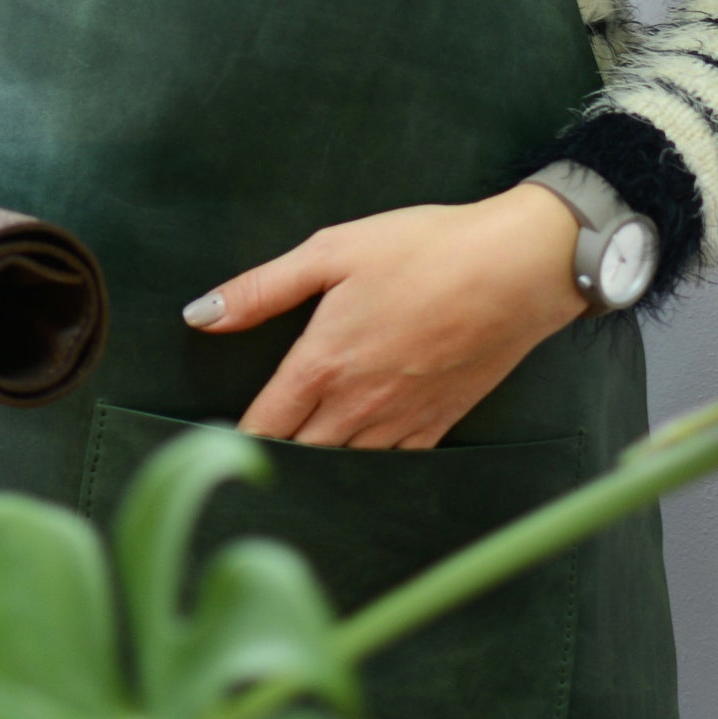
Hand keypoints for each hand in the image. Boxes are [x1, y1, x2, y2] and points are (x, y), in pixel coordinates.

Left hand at [184, 183, 585, 448]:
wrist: (518, 268)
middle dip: (272, 458)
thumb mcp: (332, 250)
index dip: (234, 440)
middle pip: (299, 455)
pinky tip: (356, 459)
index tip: (213, 448)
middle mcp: (357, 405)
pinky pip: (390, 466)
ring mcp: (401, 421)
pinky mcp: (438, 425)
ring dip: (316, 468)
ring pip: (342, 467)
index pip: (263, 424)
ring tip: (294, 467)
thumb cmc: (424, 249)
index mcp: (323, 363)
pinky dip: (366, 469)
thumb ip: (262, 288)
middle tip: (249, 459)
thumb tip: (200, 315)